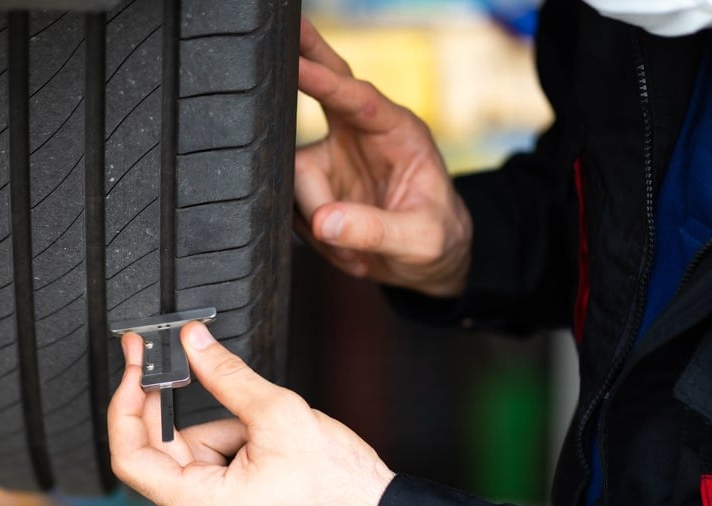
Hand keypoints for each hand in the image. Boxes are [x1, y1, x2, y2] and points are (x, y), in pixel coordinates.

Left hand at [107, 322, 394, 505]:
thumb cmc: (338, 488)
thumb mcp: (278, 414)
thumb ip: (226, 374)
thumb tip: (193, 343)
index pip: (131, 457)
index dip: (125, 405)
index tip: (133, 367)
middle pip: (165, 450)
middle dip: (182, 406)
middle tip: (182, 356)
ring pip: (195, 454)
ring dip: (222, 426)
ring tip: (266, 426)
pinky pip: (215, 467)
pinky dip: (234, 442)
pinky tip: (269, 440)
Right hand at [295, 18, 472, 297]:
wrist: (428, 264)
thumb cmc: (437, 241)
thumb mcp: (421, 240)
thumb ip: (376, 230)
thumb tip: (324, 223)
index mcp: (397, 131)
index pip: (356, 97)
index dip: (323, 79)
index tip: (296, 63)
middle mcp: (360, 135)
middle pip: (322, 85)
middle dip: (302, 60)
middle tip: (274, 35)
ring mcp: (334, 159)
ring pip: (296, 176)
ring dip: (318, 221)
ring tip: (355, 254)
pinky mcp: (316, 186)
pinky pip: (294, 205)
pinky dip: (315, 236)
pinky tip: (345, 250)